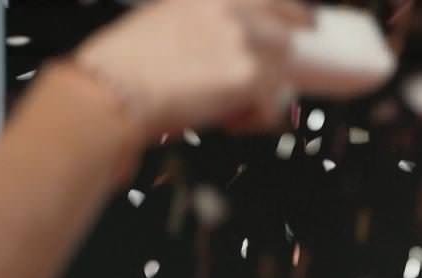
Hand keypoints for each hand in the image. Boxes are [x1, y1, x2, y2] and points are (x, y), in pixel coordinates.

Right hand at [73, 0, 316, 137]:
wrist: (115, 90)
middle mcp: (231, 10)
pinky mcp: (250, 76)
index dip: (293, 11)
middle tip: (264, 85)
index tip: (307, 22)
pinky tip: (229, 123)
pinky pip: (272, 104)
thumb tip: (218, 47)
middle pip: (283, 34)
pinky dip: (254, 119)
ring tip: (232, 109)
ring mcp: (244, 41)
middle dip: (276, 64)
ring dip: (262, 95)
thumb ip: (198, 25)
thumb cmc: (123, 65)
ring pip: (280, 72)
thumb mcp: (161, 22)